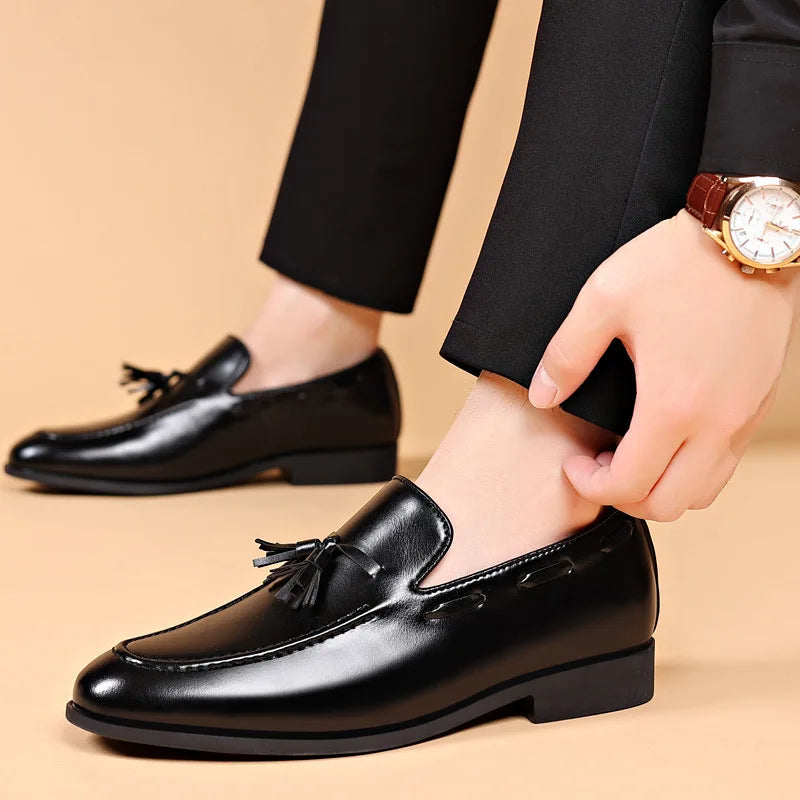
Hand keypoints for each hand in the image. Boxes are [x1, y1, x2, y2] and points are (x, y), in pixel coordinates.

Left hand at [529, 210, 798, 520]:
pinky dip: (692, 470)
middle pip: (669, 504)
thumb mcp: (605, 299)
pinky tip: (666, 436)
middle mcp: (717, 423)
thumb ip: (566, 355)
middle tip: (598, 465)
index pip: (629, 485)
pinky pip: (726, 463)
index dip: (590, 484)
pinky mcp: (758, 403)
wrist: (749, 233)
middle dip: (624, 497)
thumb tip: (540, 397)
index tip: (573, 463)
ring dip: (662, 488)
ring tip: (631, 454)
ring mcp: (744, 417)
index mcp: (672, 405)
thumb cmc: (676, 262)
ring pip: (703, 491)